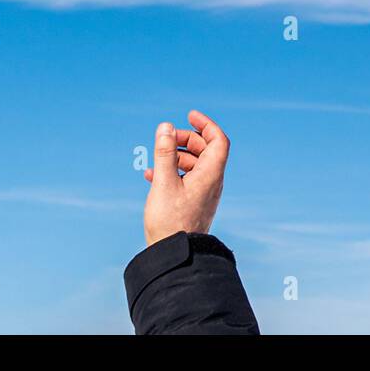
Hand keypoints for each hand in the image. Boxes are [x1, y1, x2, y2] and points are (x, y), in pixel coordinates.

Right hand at [142, 109, 231, 246]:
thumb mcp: (164, 182)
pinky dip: (172, 172)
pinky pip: (186, 179)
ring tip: (154, 160)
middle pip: (205, 150)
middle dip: (185, 140)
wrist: (175, 255)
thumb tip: (166, 126)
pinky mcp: (193, 203)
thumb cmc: (170, 220)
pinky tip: (151, 176)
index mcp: (210, 174)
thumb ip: (165, 153)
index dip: (206, 124)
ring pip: (194, 164)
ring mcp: (203, 193)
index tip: (189, 115)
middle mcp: (211, 182)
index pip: (218, 140)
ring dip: (175, 157)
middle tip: (165, 139)